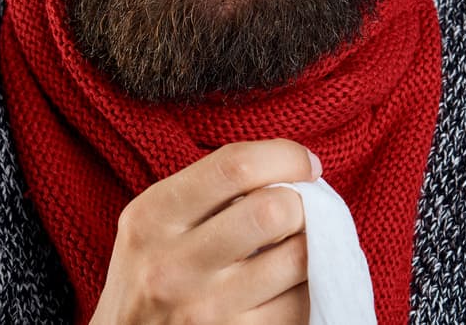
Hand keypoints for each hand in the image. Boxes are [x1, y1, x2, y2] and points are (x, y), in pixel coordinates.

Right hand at [89, 139, 320, 323]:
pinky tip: (291, 280)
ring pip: (298, 259)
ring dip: (312, 245)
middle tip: (302, 208)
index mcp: (153, 217)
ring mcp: (205, 310)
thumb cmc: (153, 269)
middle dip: (304, 202)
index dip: (286, 157)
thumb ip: (213, 187)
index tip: (305, 164)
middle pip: (273, 211)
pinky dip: (309, 285)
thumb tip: (297, 168)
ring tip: (297, 243)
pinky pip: (300, 304)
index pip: (235, 166)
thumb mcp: (158, 219)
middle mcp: (174, 265)